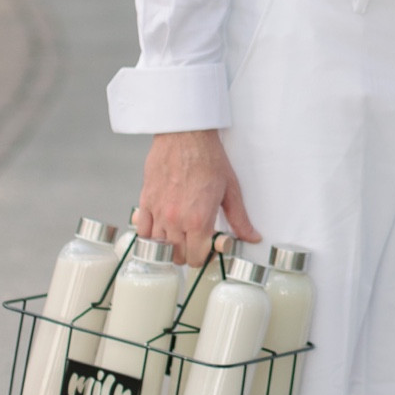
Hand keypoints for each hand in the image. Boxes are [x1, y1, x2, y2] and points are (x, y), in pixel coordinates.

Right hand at [135, 130, 259, 267]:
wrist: (185, 135)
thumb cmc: (209, 158)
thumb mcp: (231, 189)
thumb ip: (239, 218)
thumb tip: (252, 237)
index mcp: (198, 220)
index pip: (196, 259)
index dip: (203, 258)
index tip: (207, 249)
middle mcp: (175, 220)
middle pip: (177, 257)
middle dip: (187, 254)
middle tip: (195, 241)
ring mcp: (158, 212)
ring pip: (159, 247)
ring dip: (169, 246)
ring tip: (180, 234)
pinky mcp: (145, 202)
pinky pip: (142, 231)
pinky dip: (150, 235)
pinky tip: (161, 228)